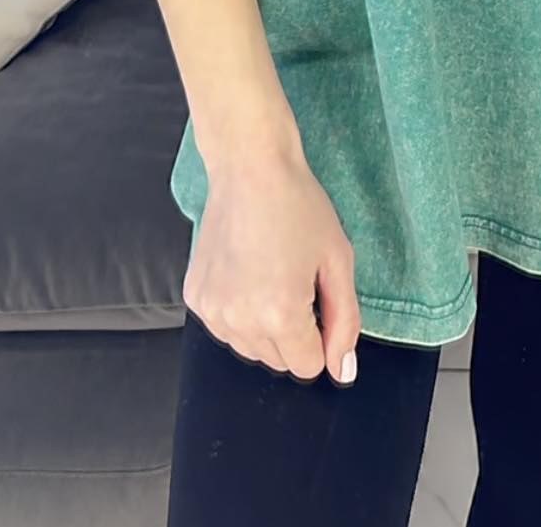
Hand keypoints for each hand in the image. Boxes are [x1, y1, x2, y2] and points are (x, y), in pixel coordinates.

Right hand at [183, 149, 360, 383]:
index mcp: (280, 315)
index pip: (308, 366)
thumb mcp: (338, 260)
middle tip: (296, 280)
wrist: (250, 168)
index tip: (317, 298)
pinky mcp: (195, 298)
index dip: (320, 335)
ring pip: (250, 349)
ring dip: (265, 327)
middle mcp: (240, 321)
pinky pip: (226, 328)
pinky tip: (246, 272)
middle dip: (294, 333)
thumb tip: (342, 372)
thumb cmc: (300, 207)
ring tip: (270, 274)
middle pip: (278, 361)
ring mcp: (212, 311)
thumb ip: (345, 322)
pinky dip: (239, 312)